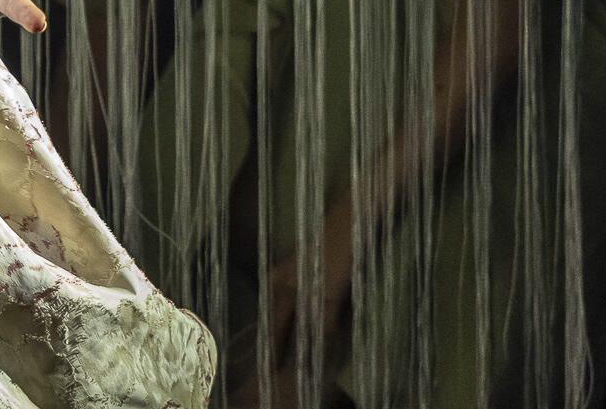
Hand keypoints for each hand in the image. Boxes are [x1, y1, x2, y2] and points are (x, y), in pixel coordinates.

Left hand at [242, 201, 357, 404]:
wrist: (352, 217)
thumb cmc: (329, 242)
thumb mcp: (302, 267)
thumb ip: (292, 293)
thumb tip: (295, 326)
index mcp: (274, 280)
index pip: (264, 325)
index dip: (261, 352)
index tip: (253, 376)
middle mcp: (282, 286)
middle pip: (272, 334)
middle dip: (268, 363)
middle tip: (263, 388)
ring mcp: (304, 290)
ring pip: (295, 337)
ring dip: (293, 363)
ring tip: (287, 388)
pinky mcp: (327, 293)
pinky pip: (320, 329)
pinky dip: (318, 350)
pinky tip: (317, 367)